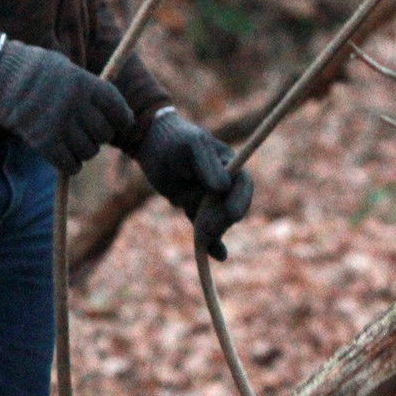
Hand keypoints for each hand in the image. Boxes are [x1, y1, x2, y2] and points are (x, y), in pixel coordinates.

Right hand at [0, 38, 132, 174]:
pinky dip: (71, 165)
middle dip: (100, 136)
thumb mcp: (66, 68)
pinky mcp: (43, 142)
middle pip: (104, 133)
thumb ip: (88, 88)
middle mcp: (75, 104)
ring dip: (85, 151)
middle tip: (90, 133)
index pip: (117, 107)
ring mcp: (59, 124)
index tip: (122, 123)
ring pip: (89, 151)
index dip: (123, 118)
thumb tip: (111, 111)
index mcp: (84, 83)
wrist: (0, 74)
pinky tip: (66, 158)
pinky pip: (69, 164)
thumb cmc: (35, 69)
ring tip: (74, 143)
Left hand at [133, 109, 253, 259]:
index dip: (240, 201)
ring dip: (213, 233)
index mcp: (230, 165)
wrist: (151, 143)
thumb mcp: (192, 147)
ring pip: (218, 221)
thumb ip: (208, 165)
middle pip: (232, 208)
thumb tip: (222, 188)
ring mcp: (209, 198)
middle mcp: (224, 183)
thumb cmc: (176, 139)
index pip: (244, 185)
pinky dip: (212, 244)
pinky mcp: (195, 209)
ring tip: (202, 241)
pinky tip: (218, 256)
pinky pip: (205, 229)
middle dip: (222, 221)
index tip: (232, 216)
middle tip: (206, 230)